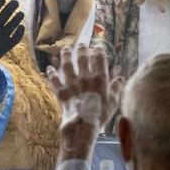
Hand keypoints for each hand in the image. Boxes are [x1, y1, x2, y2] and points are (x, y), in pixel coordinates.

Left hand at [47, 45, 122, 160]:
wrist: (82, 125)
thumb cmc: (100, 115)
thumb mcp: (113, 103)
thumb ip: (116, 89)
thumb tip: (120, 78)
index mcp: (99, 79)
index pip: (99, 59)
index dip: (98, 51)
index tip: (97, 46)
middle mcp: (84, 77)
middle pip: (82, 58)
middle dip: (81, 49)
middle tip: (81, 44)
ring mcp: (71, 83)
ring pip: (66, 65)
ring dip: (65, 55)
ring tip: (65, 49)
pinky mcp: (60, 91)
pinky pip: (54, 79)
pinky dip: (51, 73)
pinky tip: (49, 68)